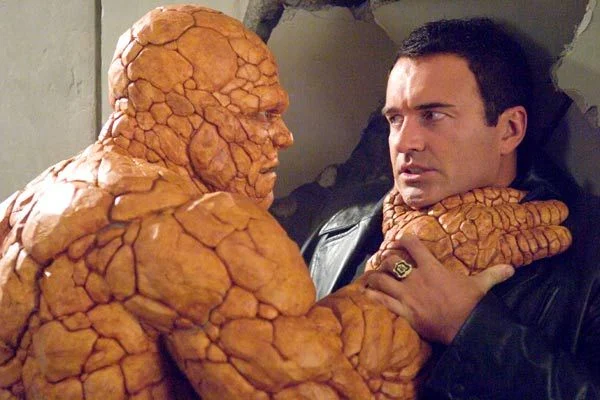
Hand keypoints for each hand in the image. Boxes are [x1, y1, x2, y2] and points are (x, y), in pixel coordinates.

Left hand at [362, 233, 513, 343]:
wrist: (466, 329)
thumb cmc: (471, 305)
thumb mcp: (482, 286)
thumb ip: (493, 273)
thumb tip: (511, 268)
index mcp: (432, 268)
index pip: (413, 246)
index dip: (404, 239)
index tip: (400, 238)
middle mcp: (416, 279)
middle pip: (392, 261)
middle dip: (385, 259)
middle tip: (383, 259)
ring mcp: (408, 296)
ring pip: (382, 280)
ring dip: (374, 276)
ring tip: (371, 275)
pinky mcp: (404, 312)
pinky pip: (383, 302)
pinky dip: (372, 296)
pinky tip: (365, 293)